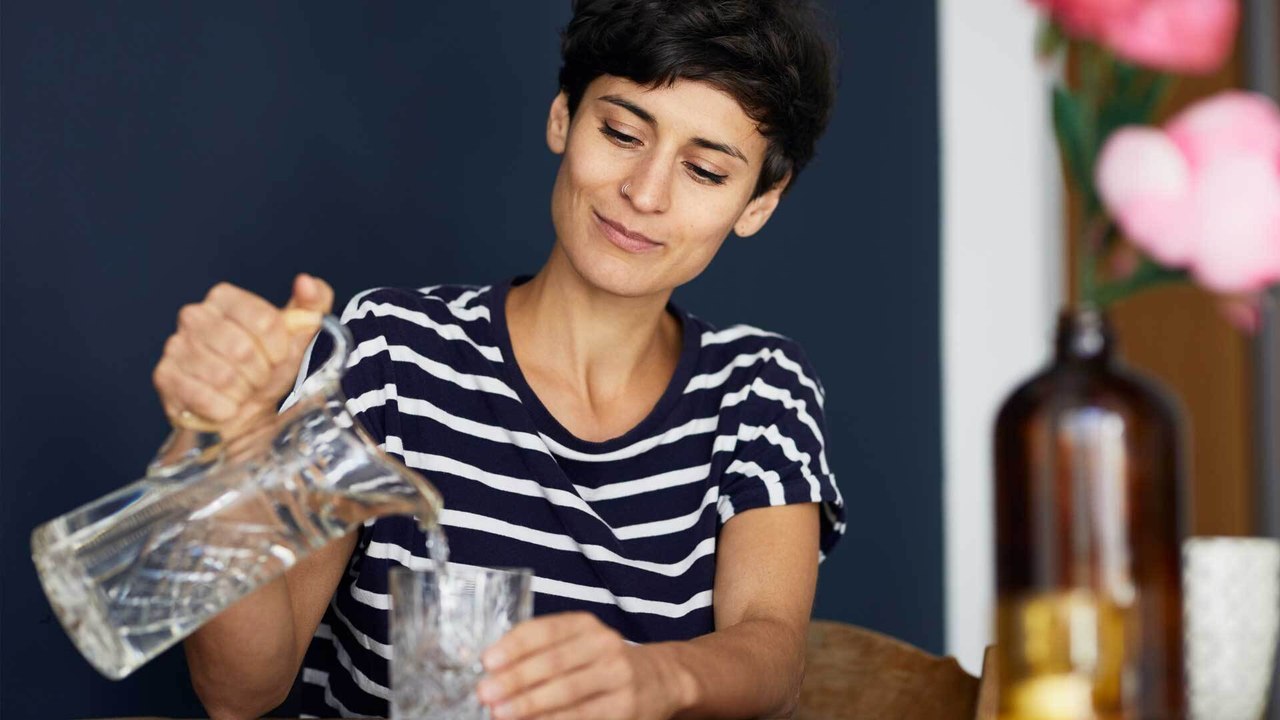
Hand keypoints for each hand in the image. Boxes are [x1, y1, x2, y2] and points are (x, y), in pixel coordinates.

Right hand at [152, 273, 333, 437]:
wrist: (241, 411)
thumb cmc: (265, 368)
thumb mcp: (296, 336)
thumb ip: (311, 304)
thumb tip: (306, 282)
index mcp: (224, 298)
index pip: (266, 320)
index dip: (279, 347)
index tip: (277, 356)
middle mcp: (194, 316)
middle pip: (243, 349)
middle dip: (260, 372)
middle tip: (257, 377)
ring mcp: (176, 346)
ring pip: (224, 376)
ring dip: (242, 391)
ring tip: (240, 389)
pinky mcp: (165, 377)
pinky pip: (206, 398)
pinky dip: (224, 408)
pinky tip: (223, 404)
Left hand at [476, 612, 691, 719]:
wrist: (658, 679)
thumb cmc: (600, 661)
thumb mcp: (577, 642)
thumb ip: (540, 650)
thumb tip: (492, 670)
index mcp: (586, 625)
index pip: (545, 630)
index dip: (515, 645)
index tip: (487, 660)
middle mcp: (604, 646)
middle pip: (553, 662)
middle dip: (515, 679)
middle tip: (485, 692)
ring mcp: (617, 678)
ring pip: (567, 692)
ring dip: (529, 704)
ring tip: (499, 712)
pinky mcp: (623, 710)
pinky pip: (581, 717)